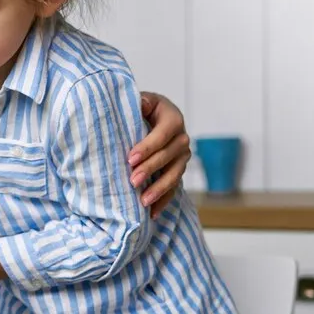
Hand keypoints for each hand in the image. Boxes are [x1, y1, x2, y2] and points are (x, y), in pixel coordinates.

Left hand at [132, 92, 191, 215]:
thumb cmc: (141, 108)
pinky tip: (152, 212)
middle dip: (150, 169)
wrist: (151, 116)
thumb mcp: (141, 100)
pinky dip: (164, 200)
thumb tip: (141, 103)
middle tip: (133, 181)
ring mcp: (182, 156)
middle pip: (169, 156)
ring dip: (159, 188)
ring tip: (143, 201)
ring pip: (174, 174)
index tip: (130, 159)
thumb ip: (140, 102)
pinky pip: (174, 187)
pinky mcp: (178, 170)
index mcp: (173, 117)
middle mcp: (181, 138)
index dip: (147, 147)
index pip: (162, 134)